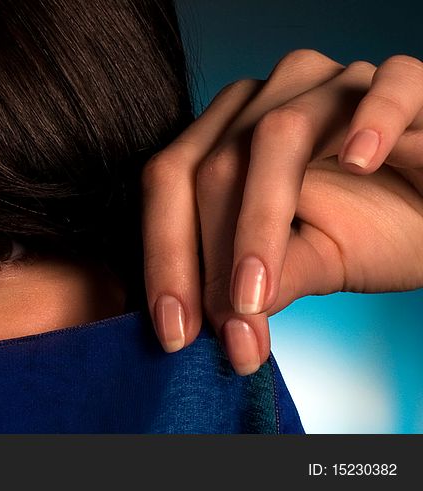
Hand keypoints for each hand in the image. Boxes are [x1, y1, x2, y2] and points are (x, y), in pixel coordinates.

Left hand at [141, 49, 422, 374]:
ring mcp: (330, 83)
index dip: (164, 260)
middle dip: (211, 260)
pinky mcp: (401, 80)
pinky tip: (362, 164)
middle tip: (226, 333)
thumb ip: (265, 280)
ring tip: (255, 295)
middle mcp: (267, 100)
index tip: (174, 336)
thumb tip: (220, 328)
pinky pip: (384, 86)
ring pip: (277, 132)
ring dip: (260, 220)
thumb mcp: (312, 262)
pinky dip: (371, 122)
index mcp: (227, 134)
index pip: (171, 184)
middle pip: (213, 166)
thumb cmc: (374, 225)